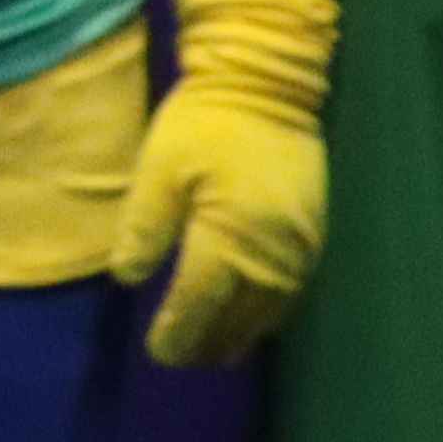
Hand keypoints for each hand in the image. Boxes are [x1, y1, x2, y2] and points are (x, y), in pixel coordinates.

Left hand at [113, 76, 325, 367]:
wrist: (269, 84)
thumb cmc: (206, 122)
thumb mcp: (160, 167)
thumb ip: (145, 225)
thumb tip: (127, 278)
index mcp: (229, 237)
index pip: (201, 304)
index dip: (179, 333)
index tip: (159, 352)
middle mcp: (272, 253)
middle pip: (241, 319)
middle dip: (210, 343)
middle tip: (182, 357)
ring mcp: (301, 247)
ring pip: (272, 312)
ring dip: (242, 334)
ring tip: (213, 349)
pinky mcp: (315, 235)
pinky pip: (293, 292)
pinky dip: (268, 312)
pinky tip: (250, 316)